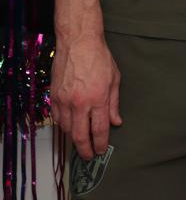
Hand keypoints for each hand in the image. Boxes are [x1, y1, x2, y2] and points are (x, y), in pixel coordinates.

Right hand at [50, 32, 122, 159]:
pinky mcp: (54, 97)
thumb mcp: (115, 79)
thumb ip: (114, 103)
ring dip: (74, 138)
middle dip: (85, 150)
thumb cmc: (100, 59)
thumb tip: (116, 122)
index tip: (102, 151)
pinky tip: (71, 127)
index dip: (101, 143)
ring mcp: (64, 101)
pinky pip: (57, 119)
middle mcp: (80, 103)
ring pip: (67, 129)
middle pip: (80, 136)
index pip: (100, 129)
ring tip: (82, 142)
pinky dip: (64, 126)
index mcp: (98, 99)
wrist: (78, 43)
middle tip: (90, 156)